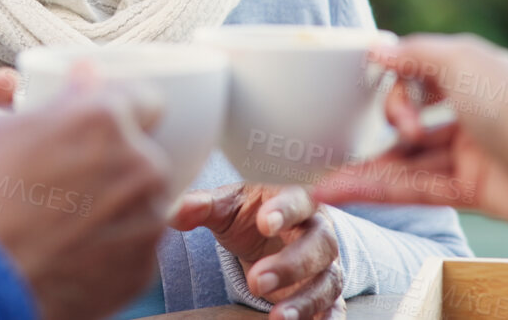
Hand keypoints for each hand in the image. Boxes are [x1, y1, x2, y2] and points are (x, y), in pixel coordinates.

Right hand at [0, 65, 171, 319]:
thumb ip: (60, 101)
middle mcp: (138, 165)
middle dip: (114, 164)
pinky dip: (112, 247)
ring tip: (64, 223)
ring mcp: (146, 220)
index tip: (101, 127)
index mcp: (105, 121)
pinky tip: (72, 252)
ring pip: (142, 201)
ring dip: (116, 207)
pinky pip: (135, 246)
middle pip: (143, 155)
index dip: (121, 111)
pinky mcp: (143, 267)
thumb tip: (87, 76)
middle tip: (69, 184)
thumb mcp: (3, 131)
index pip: (145, 98)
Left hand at [170, 183, 340, 319]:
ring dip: (305, 301)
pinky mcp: (326, 293)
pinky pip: (335, 307)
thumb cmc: (251, 213)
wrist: (270, 233)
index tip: (264, 222)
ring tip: (277, 317)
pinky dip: (328, 319)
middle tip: (256, 281)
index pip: (299, 200)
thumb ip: (203, 206)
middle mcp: (318, 231)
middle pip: (318, 245)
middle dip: (290, 265)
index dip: (285, 210)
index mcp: (297, 199)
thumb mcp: (227, 205)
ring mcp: (325, 264)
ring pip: (327, 281)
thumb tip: (173, 210)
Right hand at [309, 34, 507, 258]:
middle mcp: (474, 111)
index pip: (422, 71)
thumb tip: (379, 50)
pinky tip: (347, 193)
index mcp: (476, 73)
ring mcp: (473, 153)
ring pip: (410, 160)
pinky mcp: (472, 189)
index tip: (380, 77)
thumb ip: (416, 54)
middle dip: (390, 123)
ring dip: (370, 171)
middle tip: (400, 127)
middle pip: (414, 118)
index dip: (401, 78)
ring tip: (327, 184)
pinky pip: (418, 188)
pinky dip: (382, 192)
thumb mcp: (462, 61)